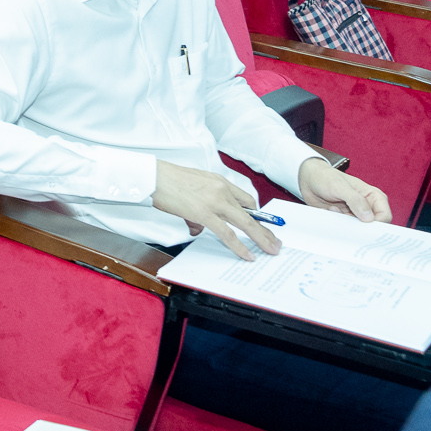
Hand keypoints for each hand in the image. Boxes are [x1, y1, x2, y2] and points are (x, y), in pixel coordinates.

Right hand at [152, 160, 280, 260]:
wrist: (154, 176)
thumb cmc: (167, 179)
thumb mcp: (191, 188)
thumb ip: (198, 208)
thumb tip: (198, 227)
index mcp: (219, 181)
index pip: (245, 199)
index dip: (254, 214)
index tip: (259, 225)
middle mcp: (222, 190)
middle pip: (251, 212)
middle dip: (266, 230)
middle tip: (276, 242)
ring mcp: (215, 202)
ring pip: (246, 223)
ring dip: (261, 238)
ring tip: (271, 250)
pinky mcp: (205, 214)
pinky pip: (227, 233)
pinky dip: (240, 246)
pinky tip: (248, 255)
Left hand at [298, 157, 390, 223]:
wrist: (309, 179)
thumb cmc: (327, 178)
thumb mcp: (340, 187)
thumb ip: (355, 201)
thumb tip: (369, 218)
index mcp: (374, 197)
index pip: (384, 216)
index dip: (378, 224)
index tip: (364, 227)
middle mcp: (367, 207)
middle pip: (373, 226)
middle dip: (361, 227)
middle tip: (346, 220)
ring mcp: (355, 214)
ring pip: (358, 229)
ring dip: (346, 224)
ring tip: (335, 210)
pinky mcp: (344, 218)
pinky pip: (345, 228)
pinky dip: (338, 224)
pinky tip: (330, 210)